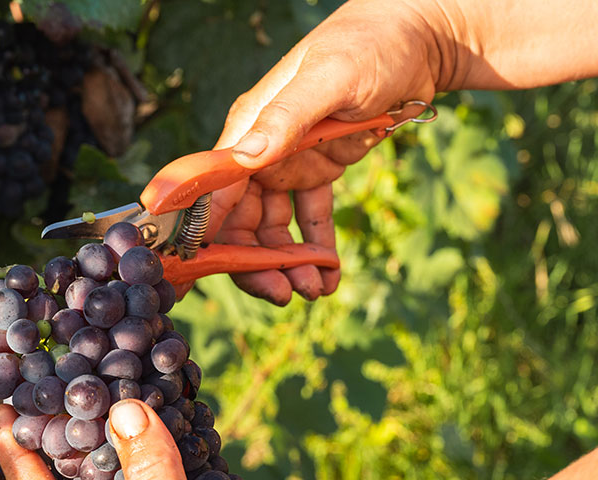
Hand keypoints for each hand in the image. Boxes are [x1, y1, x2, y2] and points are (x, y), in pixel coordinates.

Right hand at [203, 0, 441, 303]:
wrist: (419, 38)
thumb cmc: (370, 45)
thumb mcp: (331, 77)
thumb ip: (285, 117)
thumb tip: (242, 158)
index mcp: (251, 129)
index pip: (215, 192)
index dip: (208, 235)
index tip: (208, 275)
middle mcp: (262, 152)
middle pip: (242, 222)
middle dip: (258, 263)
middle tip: (285, 294)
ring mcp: (289, 164)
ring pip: (274, 229)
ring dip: (290, 264)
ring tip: (316, 290)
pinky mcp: (318, 171)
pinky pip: (310, 219)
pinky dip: (317, 250)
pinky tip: (331, 275)